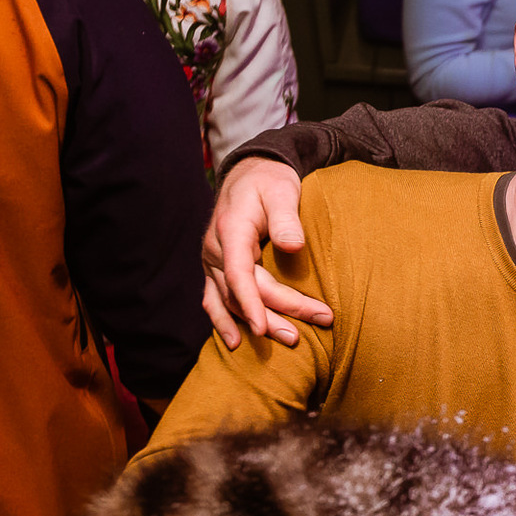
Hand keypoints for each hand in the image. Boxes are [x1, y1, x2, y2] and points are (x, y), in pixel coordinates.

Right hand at [201, 157, 330, 348]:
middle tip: (301, 336)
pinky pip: (216, 299)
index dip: (251, 303)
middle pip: (241, 292)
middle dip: (272, 316)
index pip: (239, 274)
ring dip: (255, 324)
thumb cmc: (270, 181)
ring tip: (288, 341)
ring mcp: (213, 261)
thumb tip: (293, 247)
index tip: (264, 329)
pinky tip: (237, 342)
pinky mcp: (217, 268)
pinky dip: (224, 321)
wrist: (250, 173)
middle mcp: (216, 248)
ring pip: (230, 301)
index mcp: (231, 230)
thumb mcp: (282, 189)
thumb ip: (287, 217)